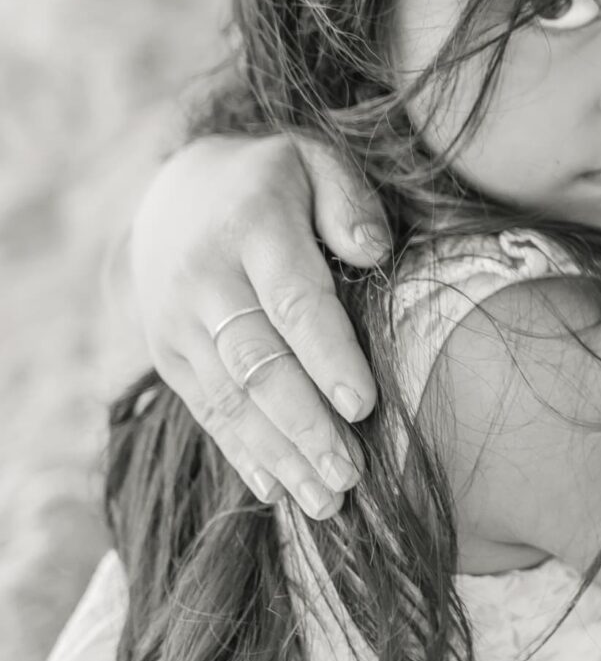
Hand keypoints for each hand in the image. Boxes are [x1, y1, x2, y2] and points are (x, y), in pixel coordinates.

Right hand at [129, 134, 390, 516]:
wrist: (175, 194)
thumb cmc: (274, 181)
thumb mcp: (313, 161)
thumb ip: (347, 200)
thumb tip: (374, 252)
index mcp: (251, 227)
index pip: (294, 301)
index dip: (328, 356)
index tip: (365, 404)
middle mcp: (205, 280)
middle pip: (258, 363)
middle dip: (306, 424)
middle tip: (352, 473)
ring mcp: (177, 323)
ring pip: (230, 398)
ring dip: (279, 454)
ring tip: (328, 500)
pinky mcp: (167, 355)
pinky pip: (206, 410)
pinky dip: (242, 453)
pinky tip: (278, 490)